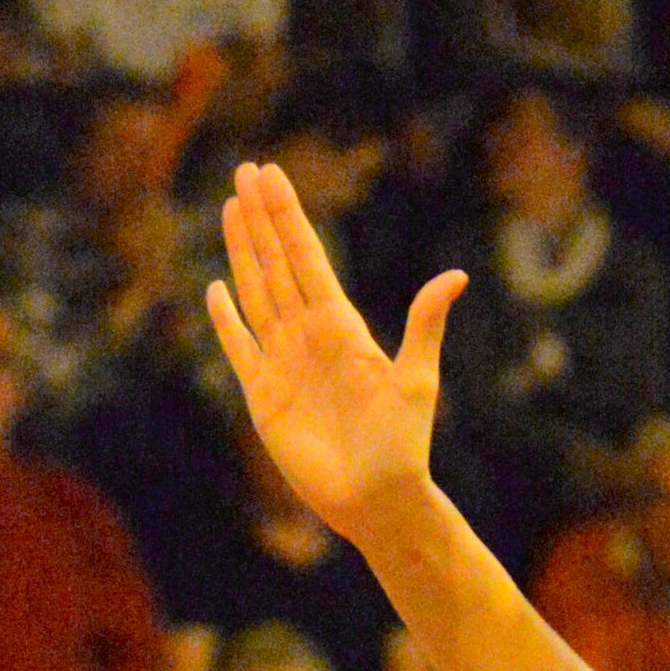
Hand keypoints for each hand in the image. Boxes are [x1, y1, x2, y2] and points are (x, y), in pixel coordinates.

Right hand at [207, 159, 465, 548]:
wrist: (377, 501)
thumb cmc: (403, 445)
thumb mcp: (416, 381)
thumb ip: (425, 325)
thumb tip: (455, 276)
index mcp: (342, 325)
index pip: (307, 258)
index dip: (288, 217)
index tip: (271, 175)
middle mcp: (309, 336)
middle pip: (277, 264)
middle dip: (260, 218)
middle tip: (244, 169)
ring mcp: (283, 363)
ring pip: (256, 295)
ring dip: (241, 252)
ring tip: (231, 208)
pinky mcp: (263, 398)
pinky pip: (239, 348)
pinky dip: (226, 320)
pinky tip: (215, 287)